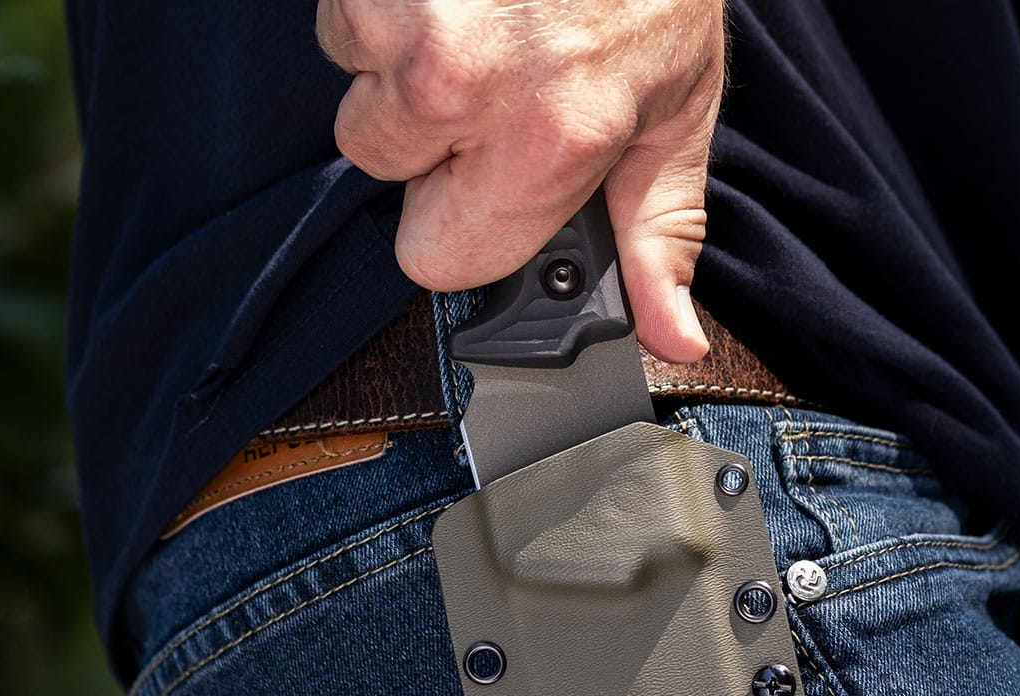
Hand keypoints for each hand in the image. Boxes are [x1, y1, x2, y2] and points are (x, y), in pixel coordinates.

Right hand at [317, 0, 724, 362]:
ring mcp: (399, 14)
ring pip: (355, 82)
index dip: (462, 226)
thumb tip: (669, 338)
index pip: (435, 260)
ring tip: (480, 18)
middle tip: (498, 79)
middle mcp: (460, 83)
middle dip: (427, 135)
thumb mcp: (677, 108)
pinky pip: (342, 14)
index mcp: (545, 141)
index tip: (490, 185)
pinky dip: (386, 4)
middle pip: (379, 165)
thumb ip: (659, 230)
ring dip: (402, 60)